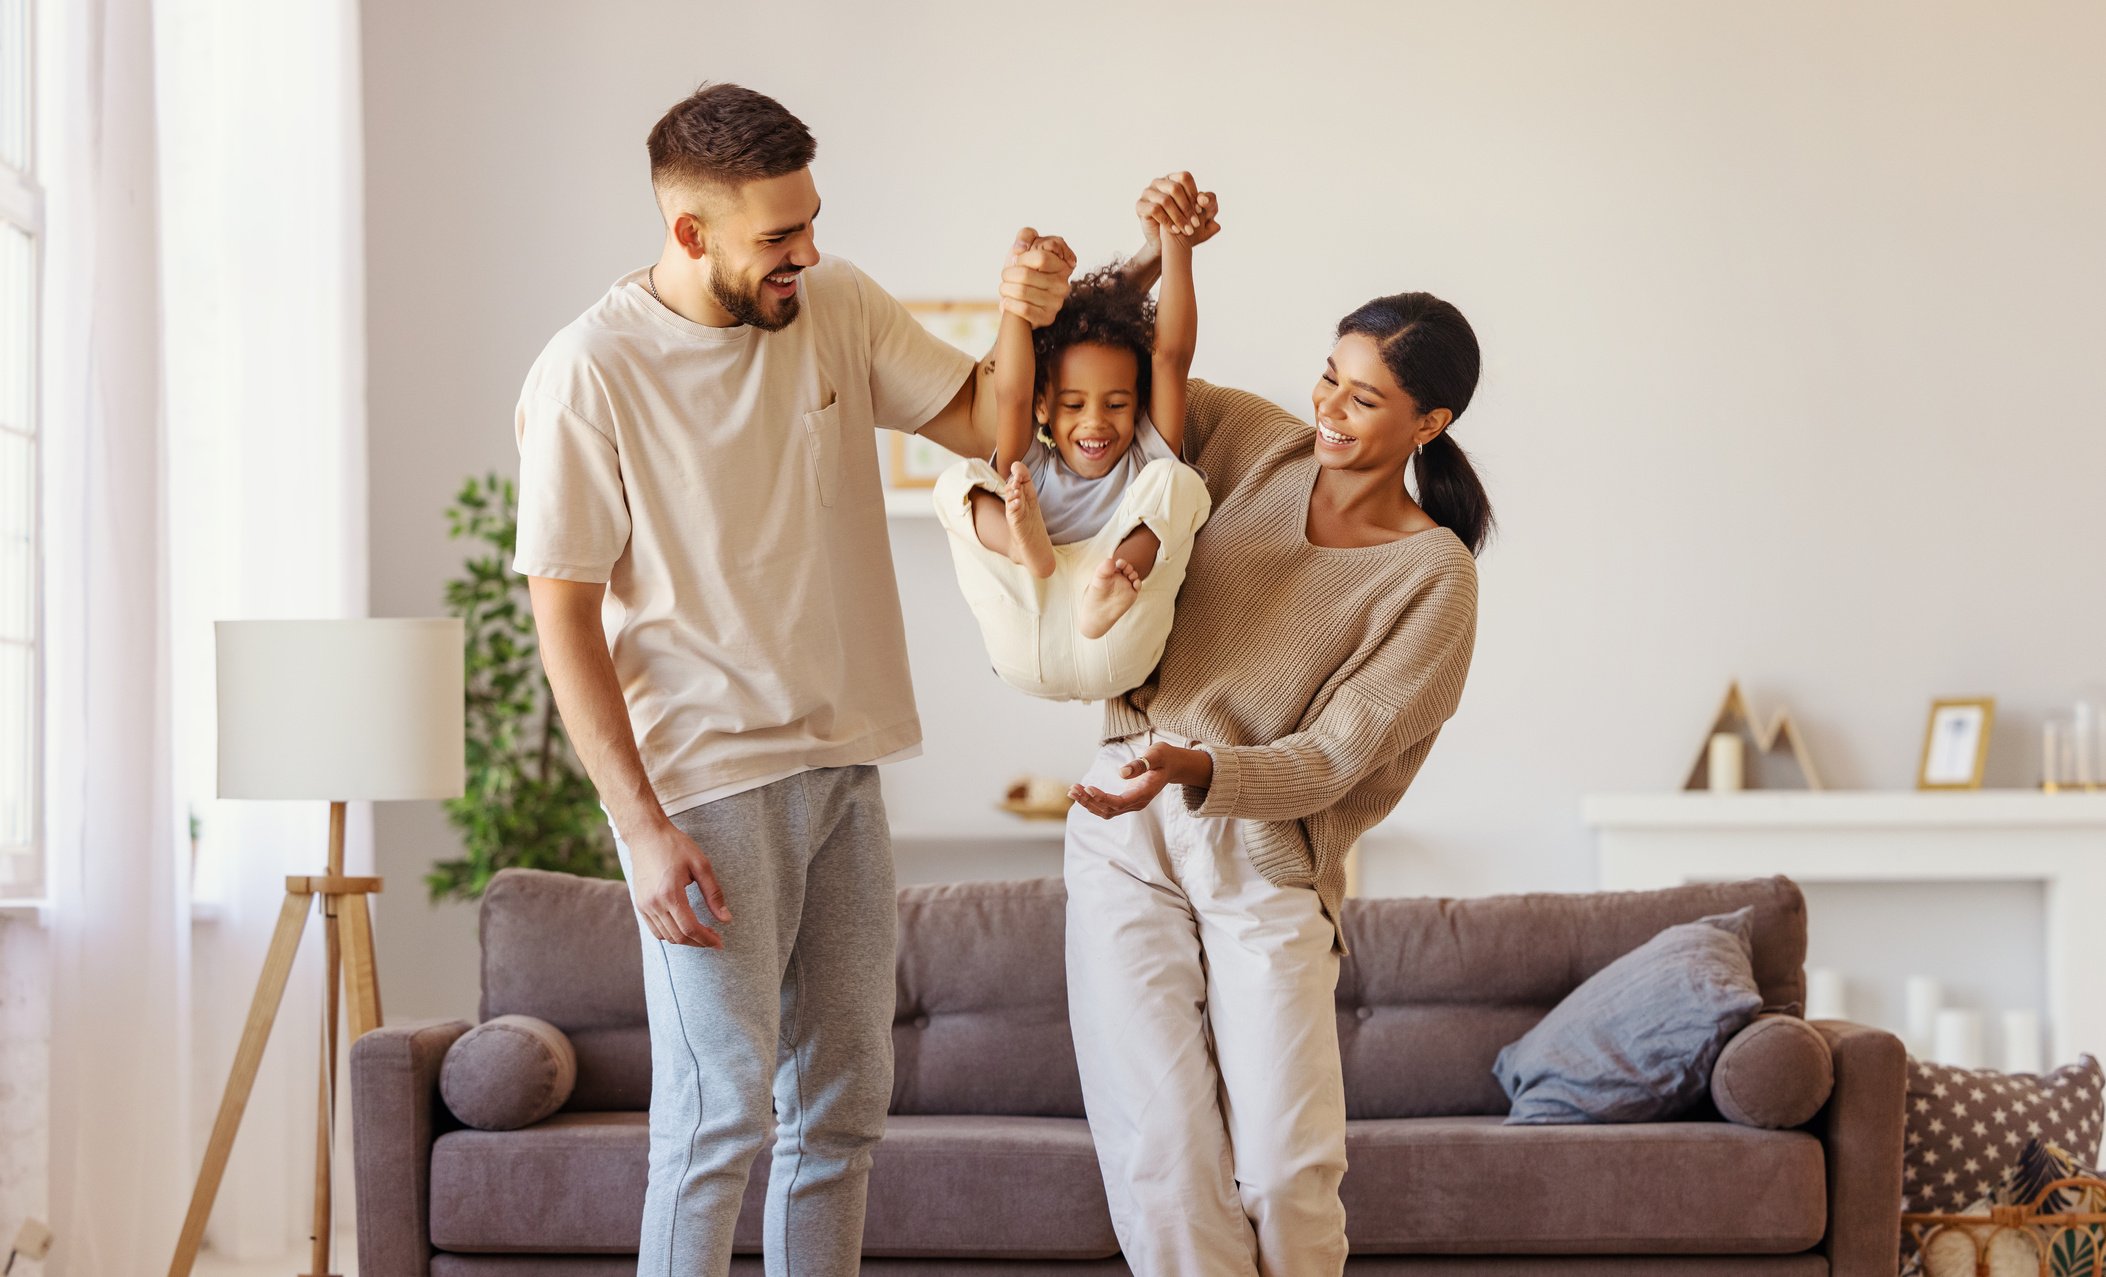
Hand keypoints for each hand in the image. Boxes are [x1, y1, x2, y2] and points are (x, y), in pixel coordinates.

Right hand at [626, 819, 731, 947]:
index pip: (690, 928)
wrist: (646, 835)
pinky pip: (655, 930)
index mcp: (670, 894)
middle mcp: (654, 904)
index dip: (706, 939)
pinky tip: (684, 927)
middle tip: (714, 939)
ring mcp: (644, 906)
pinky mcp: (639, 904)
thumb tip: (726, 919)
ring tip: (701, 933)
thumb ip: (714, 894)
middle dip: (698, 942)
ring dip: (685, 940)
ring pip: (666, 936)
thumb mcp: (701, 865)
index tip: (720, 942)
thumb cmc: (675, 846)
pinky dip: (670, 934)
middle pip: (678, 936)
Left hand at [1000, 226, 1076, 326]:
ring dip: (1005, 288)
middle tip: (1006, 275)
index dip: (1022, 258)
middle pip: (1026, 275)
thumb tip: (1021, 248)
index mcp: (1062, 264)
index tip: (1017, 260)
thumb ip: (1026, 235)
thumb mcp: (1026, 247)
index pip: (1040, 257)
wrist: (1021, 297)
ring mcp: (1057, 302)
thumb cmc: (1024, 268)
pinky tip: (1006, 302)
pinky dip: (1009, 304)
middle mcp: (1063, 284)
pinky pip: (1023, 310)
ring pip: (1022, 292)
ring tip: (1005, 288)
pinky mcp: (1048, 318)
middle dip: (1008, 274)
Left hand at [1068, 743, 1211, 819]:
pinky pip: (1107, 806)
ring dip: (1088, 803)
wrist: (1172, 766)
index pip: (1120, 802)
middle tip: (1073, 789)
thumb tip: (1122, 772)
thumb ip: (1142, 763)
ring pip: (1106, 811)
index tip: (1088, 788)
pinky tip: (1081, 792)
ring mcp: (1132, 804)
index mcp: (1145, 793)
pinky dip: (1092, 801)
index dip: (1102, 798)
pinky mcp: (1127, 801)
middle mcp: (1138, 803)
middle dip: (1089, 801)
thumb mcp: (1157, 754)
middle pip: (1109, 809)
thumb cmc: (1164, 758)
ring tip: (1072, 791)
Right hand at [1136, 172, 1220, 247]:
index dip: (1194, 194)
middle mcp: (1159, 182)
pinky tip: (1175, 230)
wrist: (1166, 243)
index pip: (1185, 177)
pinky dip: (1167, 221)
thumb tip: (1205, 199)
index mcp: (1173, 179)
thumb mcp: (1203, 215)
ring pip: (1165, 200)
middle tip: (1196, 224)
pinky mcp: (1140, 205)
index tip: (1201, 211)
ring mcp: (1148, 192)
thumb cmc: (1185, 224)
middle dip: (1187, 208)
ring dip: (1179, 217)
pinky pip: (1155, 210)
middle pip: (1175, 188)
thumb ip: (1209, 205)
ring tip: (1187, 230)